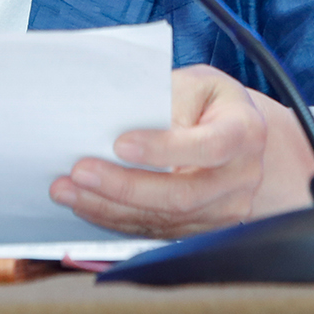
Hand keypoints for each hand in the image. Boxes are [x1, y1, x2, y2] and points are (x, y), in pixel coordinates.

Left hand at [48, 64, 313, 237]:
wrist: (238, 134)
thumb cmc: (210, 102)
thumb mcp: (196, 82)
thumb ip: (166, 96)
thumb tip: (116, 116)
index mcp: (244, 133)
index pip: (208, 147)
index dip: (163, 149)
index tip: (119, 144)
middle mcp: (241, 178)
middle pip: (182, 195)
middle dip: (124, 187)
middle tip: (79, 172)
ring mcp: (226, 211)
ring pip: (167, 220)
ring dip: (111, 208)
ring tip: (69, 191)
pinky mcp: (204, 228)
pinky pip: (159, 231)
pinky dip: (119, 221)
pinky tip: (88, 205)